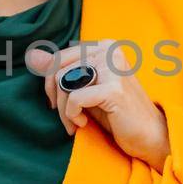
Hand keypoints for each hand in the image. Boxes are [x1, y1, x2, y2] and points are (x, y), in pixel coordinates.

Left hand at [26, 39, 170, 168]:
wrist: (151, 136)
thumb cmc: (117, 114)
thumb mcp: (85, 89)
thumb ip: (61, 70)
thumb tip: (31, 55)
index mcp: (104, 46)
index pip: (59, 58)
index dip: (51, 84)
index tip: (59, 104)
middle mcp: (109, 51)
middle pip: (58, 69)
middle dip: (56, 97)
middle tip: (67, 117)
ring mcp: (113, 68)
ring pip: (64, 83)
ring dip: (64, 111)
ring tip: (76, 123)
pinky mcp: (114, 89)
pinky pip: (74, 98)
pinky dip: (72, 115)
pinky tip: (83, 124)